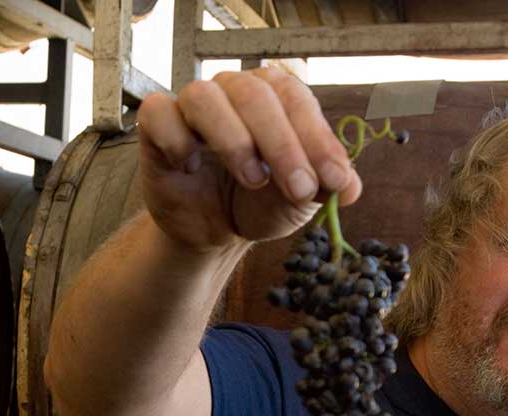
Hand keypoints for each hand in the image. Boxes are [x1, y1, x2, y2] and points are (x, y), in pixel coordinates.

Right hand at [134, 67, 361, 253]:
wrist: (214, 231)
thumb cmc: (258, 202)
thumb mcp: (298, 200)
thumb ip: (326, 187)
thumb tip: (350, 187)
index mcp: (273, 97)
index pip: (296, 99)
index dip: (317, 139)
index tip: (333, 180)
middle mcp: (232, 92)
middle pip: (254, 95)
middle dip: (282, 145)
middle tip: (298, 188)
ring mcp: (192, 108)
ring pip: (205, 98)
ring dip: (234, 140)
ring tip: (252, 180)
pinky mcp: (157, 129)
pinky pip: (159, 115)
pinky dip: (178, 140)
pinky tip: (192, 166)